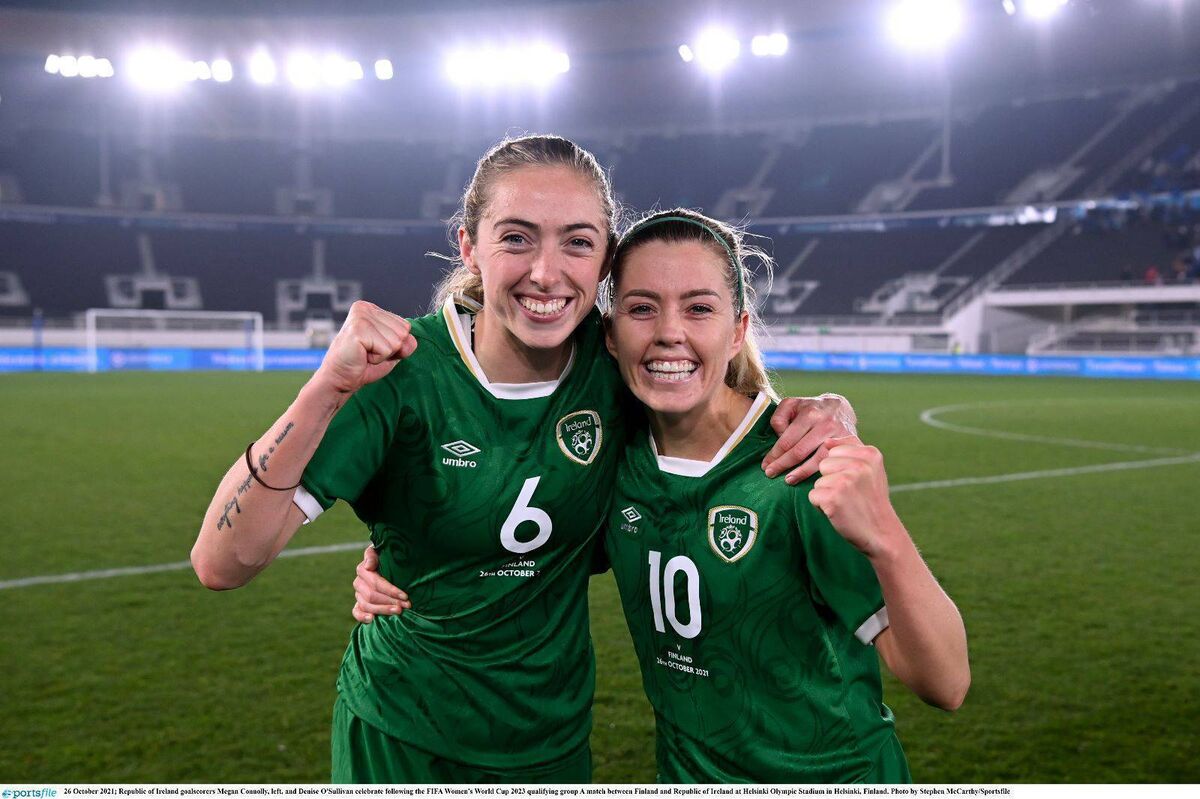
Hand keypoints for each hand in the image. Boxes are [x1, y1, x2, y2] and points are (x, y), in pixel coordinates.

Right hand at [315, 301, 418, 396]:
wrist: (340, 380)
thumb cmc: (364, 365)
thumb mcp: (391, 351)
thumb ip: (405, 342)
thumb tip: (410, 340)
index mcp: (371, 309)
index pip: (405, 325)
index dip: (395, 344)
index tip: (374, 348)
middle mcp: (365, 308)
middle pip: (403, 332)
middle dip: (390, 349)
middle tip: (369, 353)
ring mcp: (361, 317)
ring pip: (397, 340)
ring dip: (384, 354)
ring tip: (365, 354)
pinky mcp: (358, 329)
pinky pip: (387, 349)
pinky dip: (378, 359)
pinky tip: (362, 356)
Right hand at [351, 545, 410, 623]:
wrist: (388, 564)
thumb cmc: (388, 557)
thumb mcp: (383, 551)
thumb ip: (373, 555)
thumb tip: (369, 565)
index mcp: (363, 569)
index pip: (376, 582)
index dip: (390, 590)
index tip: (405, 596)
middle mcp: (359, 582)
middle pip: (372, 595)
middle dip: (390, 601)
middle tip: (405, 606)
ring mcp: (358, 594)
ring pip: (366, 605)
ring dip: (382, 610)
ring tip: (398, 612)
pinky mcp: (358, 604)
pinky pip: (356, 612)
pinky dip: (362, 617)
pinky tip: (372, 619)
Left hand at [763, 393, 857, 483]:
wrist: (840, 407)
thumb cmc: (810, 408)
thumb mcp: (791, 404)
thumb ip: (779, 418)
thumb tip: (779, 437)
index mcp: (809, 414)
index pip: (788, 440)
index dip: (774, 455)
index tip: (765, 465)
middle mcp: (825, 424)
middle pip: (800, 451)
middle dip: (782, 464)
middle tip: (770, 474)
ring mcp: (839, 435)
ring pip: (818, 459)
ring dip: (801, 472)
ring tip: (788, 480)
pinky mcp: (849, 444)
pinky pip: (831, 461)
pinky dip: (820, 471)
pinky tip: (811, 479)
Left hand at [808, 435, 903, 559]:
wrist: (881, 533)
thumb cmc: (871, 499)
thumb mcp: (870, 469)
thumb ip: (851, 450)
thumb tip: (826, 441)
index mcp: (870, 453)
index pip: (834, 450)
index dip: (840, 469)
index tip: (856, 483)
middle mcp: (859, 464)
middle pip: (823, 464)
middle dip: (831, 480)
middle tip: (850, 494)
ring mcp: (846, 481)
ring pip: (818, 481)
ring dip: (827, 494)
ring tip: (846, 503)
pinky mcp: (833, 498)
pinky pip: (813, 496)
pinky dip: (821, 507)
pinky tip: (839, 511)